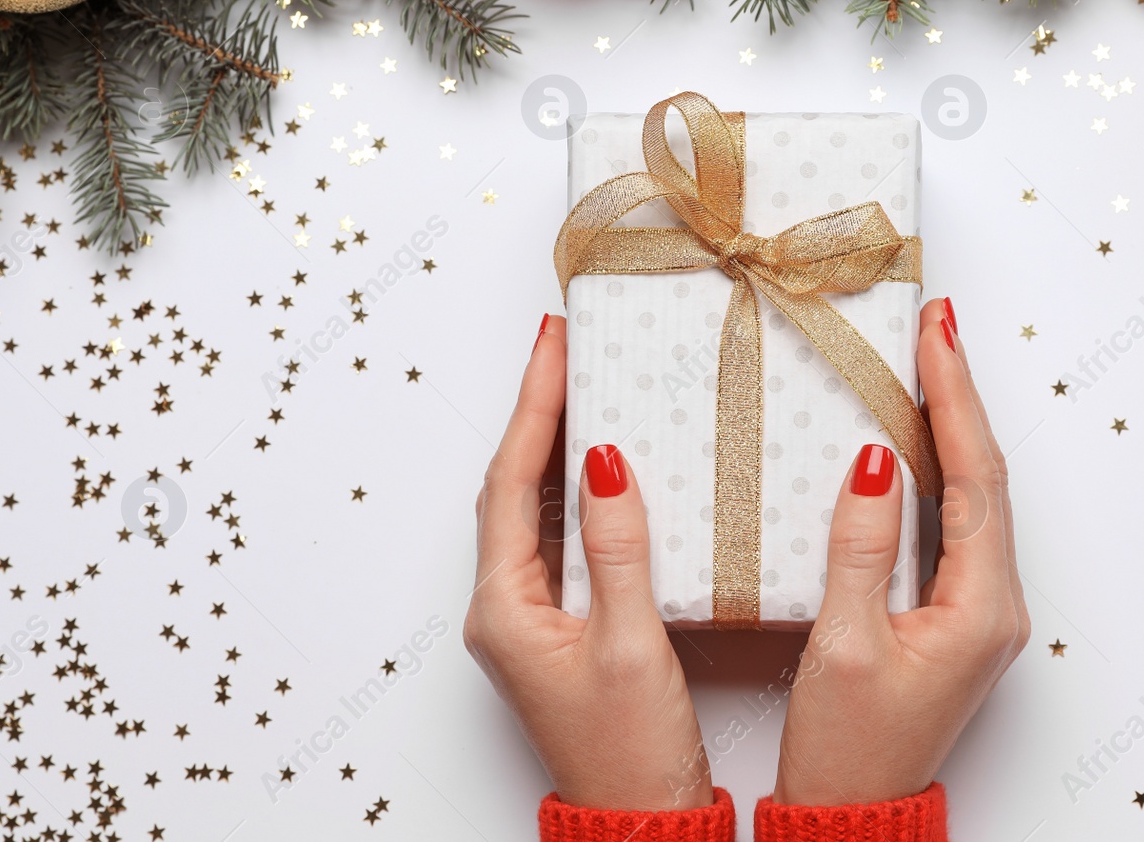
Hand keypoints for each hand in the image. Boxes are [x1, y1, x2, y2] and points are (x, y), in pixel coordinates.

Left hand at [463, 314, 713, 810]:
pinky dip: (581, 490)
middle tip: (567, 349)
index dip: (533, 407)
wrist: (638, 820)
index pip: (510, 481)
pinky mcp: (562, 626)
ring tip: (588, 384)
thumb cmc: (629, 751)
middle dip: (539, 412)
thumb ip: (618, 548)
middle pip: (513, 486)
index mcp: (505, 608)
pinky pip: (563, 537)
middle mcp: (506, 607)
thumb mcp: (630, 643)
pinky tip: (611, 464)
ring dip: (558, 445)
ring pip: (536, 508)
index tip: (553, 347)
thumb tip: (603, 462)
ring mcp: (532, 616)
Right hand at [772, 297, 1027, 805]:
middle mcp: (996, 605)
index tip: (937, 334)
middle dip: (958, 396)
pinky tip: (909, 440)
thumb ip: (861, 550)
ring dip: (948, 428)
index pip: (975, 477)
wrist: (857, 814)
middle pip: (985, 477)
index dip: (954, 397)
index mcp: (981, 609)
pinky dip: (935, 471)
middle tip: (932, 328)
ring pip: (972, 497)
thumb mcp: (844, 647)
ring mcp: (981, 611)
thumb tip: (873, 462)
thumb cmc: (849, 748)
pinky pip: (955, 524)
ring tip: (922, 363)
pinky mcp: (956, 617)